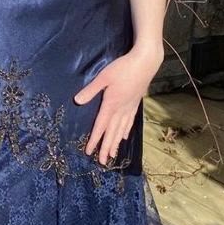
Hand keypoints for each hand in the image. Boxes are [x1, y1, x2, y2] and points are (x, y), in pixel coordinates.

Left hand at [73, 45, 163, 164]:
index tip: (89, 151)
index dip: (95, 140)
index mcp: (111, 104)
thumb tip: (77, 101)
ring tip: (113, 155)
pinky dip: (125, 131)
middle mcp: (121, 110)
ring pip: (121, 130)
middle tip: (102, 161)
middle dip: (106, 148)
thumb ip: (91, 90)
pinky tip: (124, 137)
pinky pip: (129, 122)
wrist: (146, 63)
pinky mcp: (135, 104)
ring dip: (116, 143)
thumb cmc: (123, 67)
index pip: (100, 126)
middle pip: (112, 133)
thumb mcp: (104, 77)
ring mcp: (130, 108)